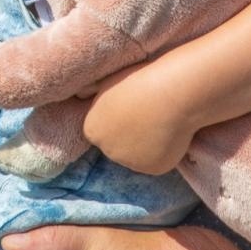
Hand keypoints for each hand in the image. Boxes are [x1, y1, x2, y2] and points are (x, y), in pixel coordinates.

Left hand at [81, 66, 196, 174]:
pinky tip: (170, 133)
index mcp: (92, 130)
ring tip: (159, 123)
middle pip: (117, 146)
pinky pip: (157, 161)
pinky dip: (164, 152)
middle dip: (129, 136)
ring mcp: (130, 162)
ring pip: (137, 156)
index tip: (130, 109)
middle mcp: (107, 150)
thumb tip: (79, 94)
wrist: (170, 92)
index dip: (117, 121)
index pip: (100, 131)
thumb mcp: (105, 81)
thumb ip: (90, 93)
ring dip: (146, 145)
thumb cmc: (138, 80)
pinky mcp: (153, 169)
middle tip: (146, 116)